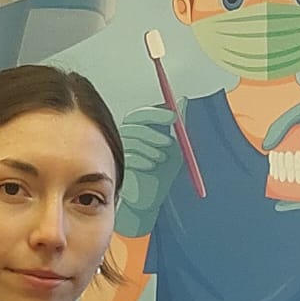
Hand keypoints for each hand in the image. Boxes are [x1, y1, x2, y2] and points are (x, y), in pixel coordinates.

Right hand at [116, 104, 187, 238]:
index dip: (157, 114)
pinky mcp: (116, 165)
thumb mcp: (174, 150)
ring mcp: (119, 150)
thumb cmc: (162, 175)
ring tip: (160, 160)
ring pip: (131, 140)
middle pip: (133, 124)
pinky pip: (127, 155)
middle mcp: (126, 138)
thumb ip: (176, 128)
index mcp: (138, 131)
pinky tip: (149, 168)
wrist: (150, 199)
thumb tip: (183, 101)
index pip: (141, 115)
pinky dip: (141, 159)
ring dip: (150, 148)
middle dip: (153, 132)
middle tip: (168, 142)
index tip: (173, 117)